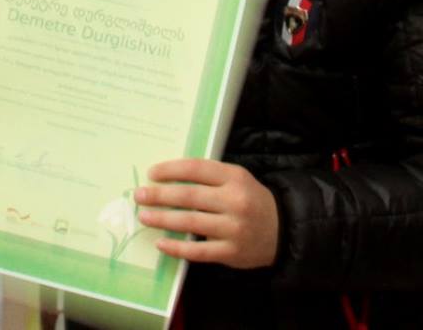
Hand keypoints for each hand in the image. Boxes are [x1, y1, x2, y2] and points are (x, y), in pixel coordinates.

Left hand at [134, 159, 278, 268]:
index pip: (197, 169)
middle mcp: (234, 201)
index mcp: (234, 178)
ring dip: (163, 219)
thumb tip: (167, 177)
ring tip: (144, 216)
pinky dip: (177, 248)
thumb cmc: (250, 200)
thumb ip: (209, 177)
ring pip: (191, 222)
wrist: (283, 231)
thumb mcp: (237, 179)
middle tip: (139, 195)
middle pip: (190, 196)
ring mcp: (233, 229)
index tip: (152, 173)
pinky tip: (161, 244)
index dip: (171, 169)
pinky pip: (198, 251)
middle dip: (160, 195)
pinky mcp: (231, 253)